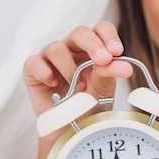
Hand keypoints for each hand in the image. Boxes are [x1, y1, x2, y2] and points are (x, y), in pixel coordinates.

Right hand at [23, 21, 133, 140]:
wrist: (71, 129)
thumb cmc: (88, 105)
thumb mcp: (103, 89)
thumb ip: (110, 74)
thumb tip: (125, 66)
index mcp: (93, 49)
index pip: (101, 29)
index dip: (108, 36)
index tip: (116, 51)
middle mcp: (72, 49)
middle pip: (79, 32)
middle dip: (93, 44)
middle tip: (103, 60)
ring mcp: (51, 57)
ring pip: (57, 47)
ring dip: (70, 69)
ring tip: (77, 88)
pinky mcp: (33, 69)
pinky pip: (35, 62)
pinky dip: (46, 74)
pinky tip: (54, 86)